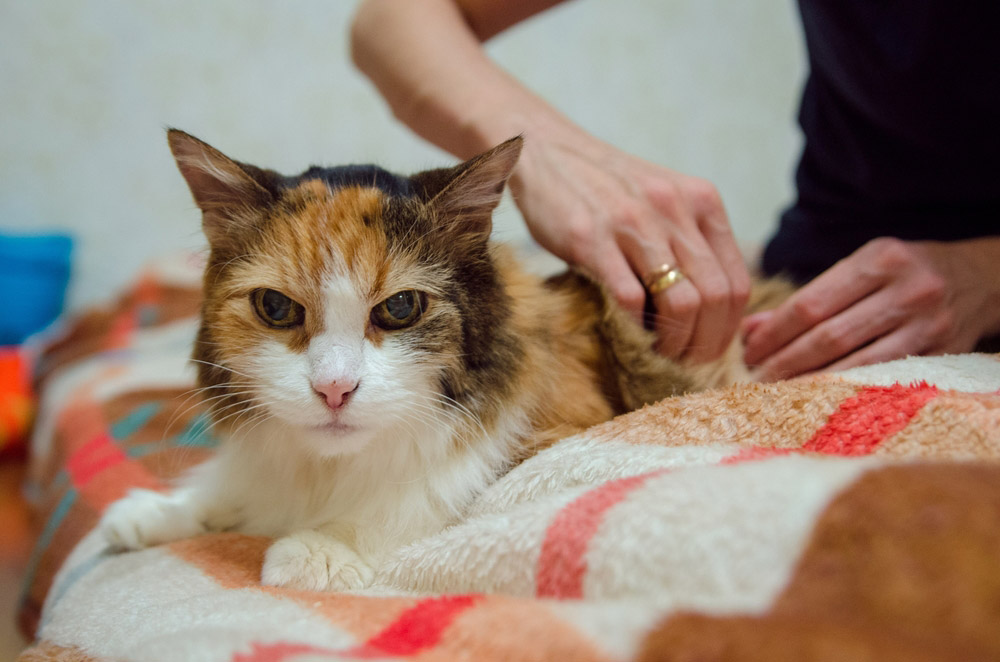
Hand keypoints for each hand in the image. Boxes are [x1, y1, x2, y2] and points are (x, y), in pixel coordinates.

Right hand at [510, 126, 749, 361]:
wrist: (548, 151)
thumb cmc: (606, 186)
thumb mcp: (663, 200)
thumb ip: (691, 239)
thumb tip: (713, 306)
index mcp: (701, 201)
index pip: (737, 282)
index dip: (728, 329)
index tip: (709, 350)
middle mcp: (674, 209)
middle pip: (715, 298)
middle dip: (705, 344)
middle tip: (686, 364)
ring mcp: (633, 223)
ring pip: (682, 302)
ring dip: (675, 343)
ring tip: (661, 356)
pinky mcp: (592, 239)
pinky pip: (630, 298)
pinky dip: (635, 328)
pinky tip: (628, 335)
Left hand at [743, 237, 999, 379]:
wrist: (980, 278)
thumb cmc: (903, 274)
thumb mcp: (860, 269)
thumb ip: (808, 297)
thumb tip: (750, 330)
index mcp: (880, 258)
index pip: (811, 303)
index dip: (774, 332)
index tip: (748, 351)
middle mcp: (908, 289)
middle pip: (830, 336)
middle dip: (785, 361)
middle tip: (756, 378)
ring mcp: (928, 324)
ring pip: (856, 363)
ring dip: (811, 382)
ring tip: (779, 392)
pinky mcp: (943, 355)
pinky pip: (884, 379)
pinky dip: (846, 391)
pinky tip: (819, 399)